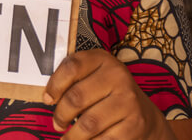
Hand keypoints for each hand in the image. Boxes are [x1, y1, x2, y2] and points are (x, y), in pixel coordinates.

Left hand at [43, 49, 174, 139]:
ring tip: (67, 137)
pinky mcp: (134, 125)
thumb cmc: (107, 93)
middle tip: (57, 123)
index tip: (47, 100)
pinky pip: (103, 139)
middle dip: (61, 115)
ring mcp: (128, 101)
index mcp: (103, 59)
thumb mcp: (92, 77)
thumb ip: (71, 79)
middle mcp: (118, 76)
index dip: (54, 85)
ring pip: (88, 123)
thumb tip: (48, 98)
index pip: (72, 67)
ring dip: (72, 135)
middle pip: (76, 97)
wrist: (144, 114)